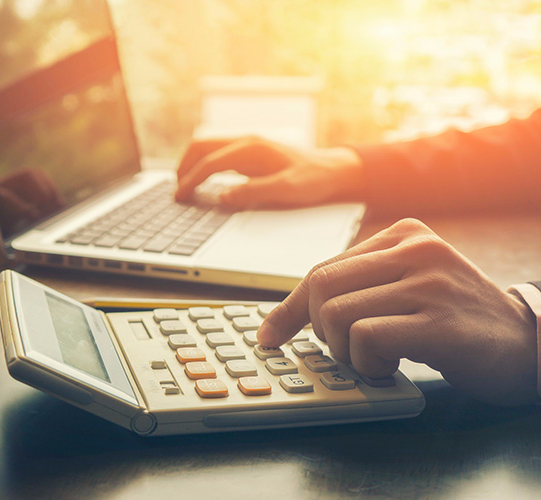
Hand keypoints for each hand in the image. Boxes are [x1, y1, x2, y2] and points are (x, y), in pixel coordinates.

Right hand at [174, 137, 366, 208]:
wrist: (335, 170)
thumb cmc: (314, 180)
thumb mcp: (287, 190)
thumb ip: (254, 192)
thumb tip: (222, 196)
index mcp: (252, 148)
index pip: (209, 162)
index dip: (191, 180)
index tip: (179, 197)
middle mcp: (247, 142)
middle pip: (201, 147)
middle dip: (183, 167)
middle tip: (175, 191)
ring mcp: (249, 145)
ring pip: (208, 147)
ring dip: (192, 163)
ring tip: (183, 185)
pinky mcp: (252, 153)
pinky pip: (219, 153)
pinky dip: (204, 164)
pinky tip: (204, 180)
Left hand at [257, 218, 538, 405]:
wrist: (524, 344)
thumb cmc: (453, 318)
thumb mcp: (406, 286)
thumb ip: (358, 287)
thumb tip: (288, 315)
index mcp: (401, 235)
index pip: (322, 269)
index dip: (289, 308)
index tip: (270, 336)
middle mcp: (414, 249)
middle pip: (320, 287)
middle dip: (316, 330)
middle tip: (344, 350)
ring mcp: (428, 283)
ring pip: (335, 314)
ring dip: (343, 351)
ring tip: (373, 359)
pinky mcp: (438, 321)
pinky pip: (365, 337)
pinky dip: (365, 362)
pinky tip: (390, 366)